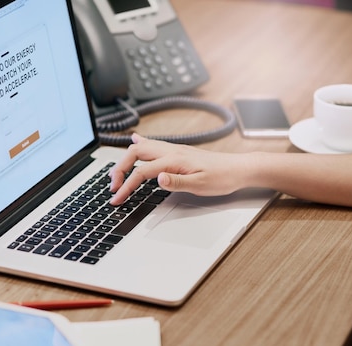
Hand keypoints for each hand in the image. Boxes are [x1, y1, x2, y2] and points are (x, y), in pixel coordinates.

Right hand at [109, 133, 251, 204]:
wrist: (238, 169)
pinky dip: (139, 144)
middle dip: (119, 169)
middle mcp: (171, 151)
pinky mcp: (178, 152)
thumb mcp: (200, 185)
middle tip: (113, 186)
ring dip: (126, 159)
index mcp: (174, 160)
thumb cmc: (222, 178)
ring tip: (116, 172)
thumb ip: (176, 182)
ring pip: (142, 147)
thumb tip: (156, 179)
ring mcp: (174, 149)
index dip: (126, 186)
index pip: (141, 172)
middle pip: (134, 153)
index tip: (117, 198)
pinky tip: (135, 140)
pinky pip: (153, 144)